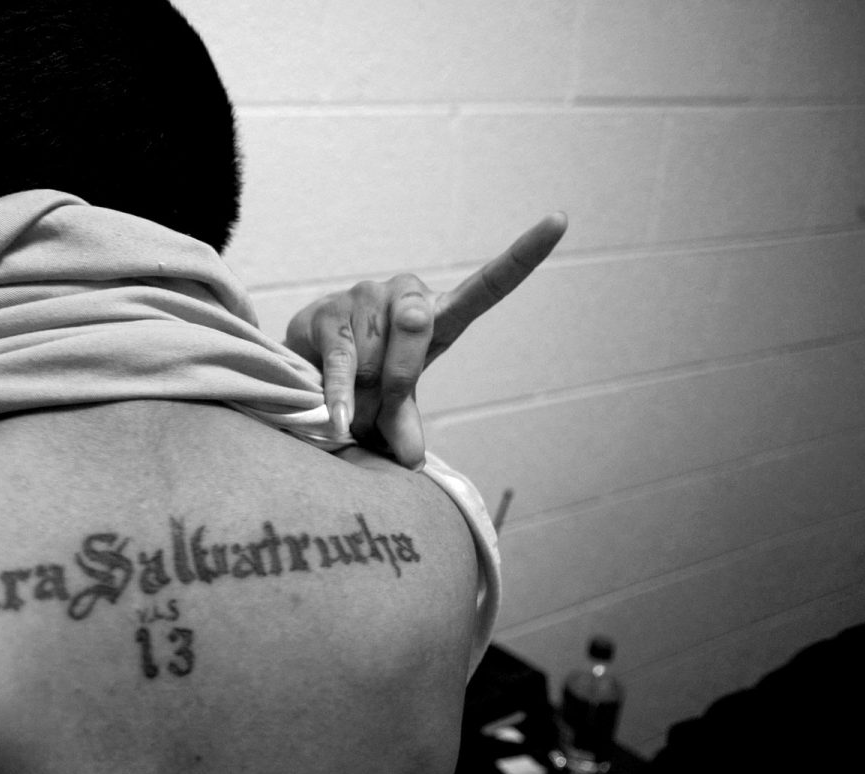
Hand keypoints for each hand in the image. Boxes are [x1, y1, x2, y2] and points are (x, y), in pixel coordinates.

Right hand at [286, 212, 566, 467]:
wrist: (305, 367)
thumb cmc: (364, 382)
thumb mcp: (393, 407)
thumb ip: (404, 426)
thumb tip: (412, 462)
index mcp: (438, 316)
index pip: (487, 285)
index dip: (523, 255)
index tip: (559, 220)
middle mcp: (405, 295)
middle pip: (418, 322)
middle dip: (400, 373)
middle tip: (385, 404)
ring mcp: (364, 297)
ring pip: (376, 346)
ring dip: (365, 386)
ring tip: (352, 401)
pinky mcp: (327, 312)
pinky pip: (342, 358)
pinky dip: (341, 392)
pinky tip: (338, 416)